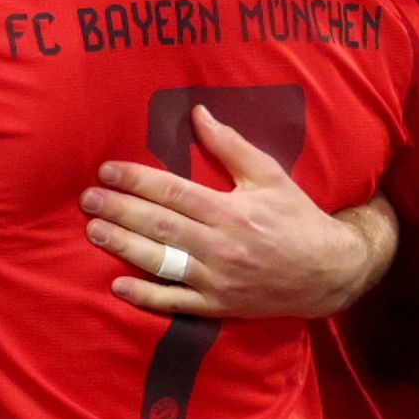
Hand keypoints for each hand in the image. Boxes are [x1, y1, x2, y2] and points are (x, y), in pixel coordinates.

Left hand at [84, 105, 397, 319]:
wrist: (329, 272)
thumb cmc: (297, 217)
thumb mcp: (270, 175)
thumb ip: (231, 146)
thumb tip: (198, 113)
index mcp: (231, 211)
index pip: (174, 192)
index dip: (137, 180)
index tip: (107, 170)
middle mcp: (221, 245)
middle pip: (160, 226)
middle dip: (119, 211)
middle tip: (88, 200)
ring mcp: (217, 278)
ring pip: (162, 262)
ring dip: (124, 247)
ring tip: (93, 232)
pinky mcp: (218, 305)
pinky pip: (176, 303)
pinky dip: (146, 296)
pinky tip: (117, 286)